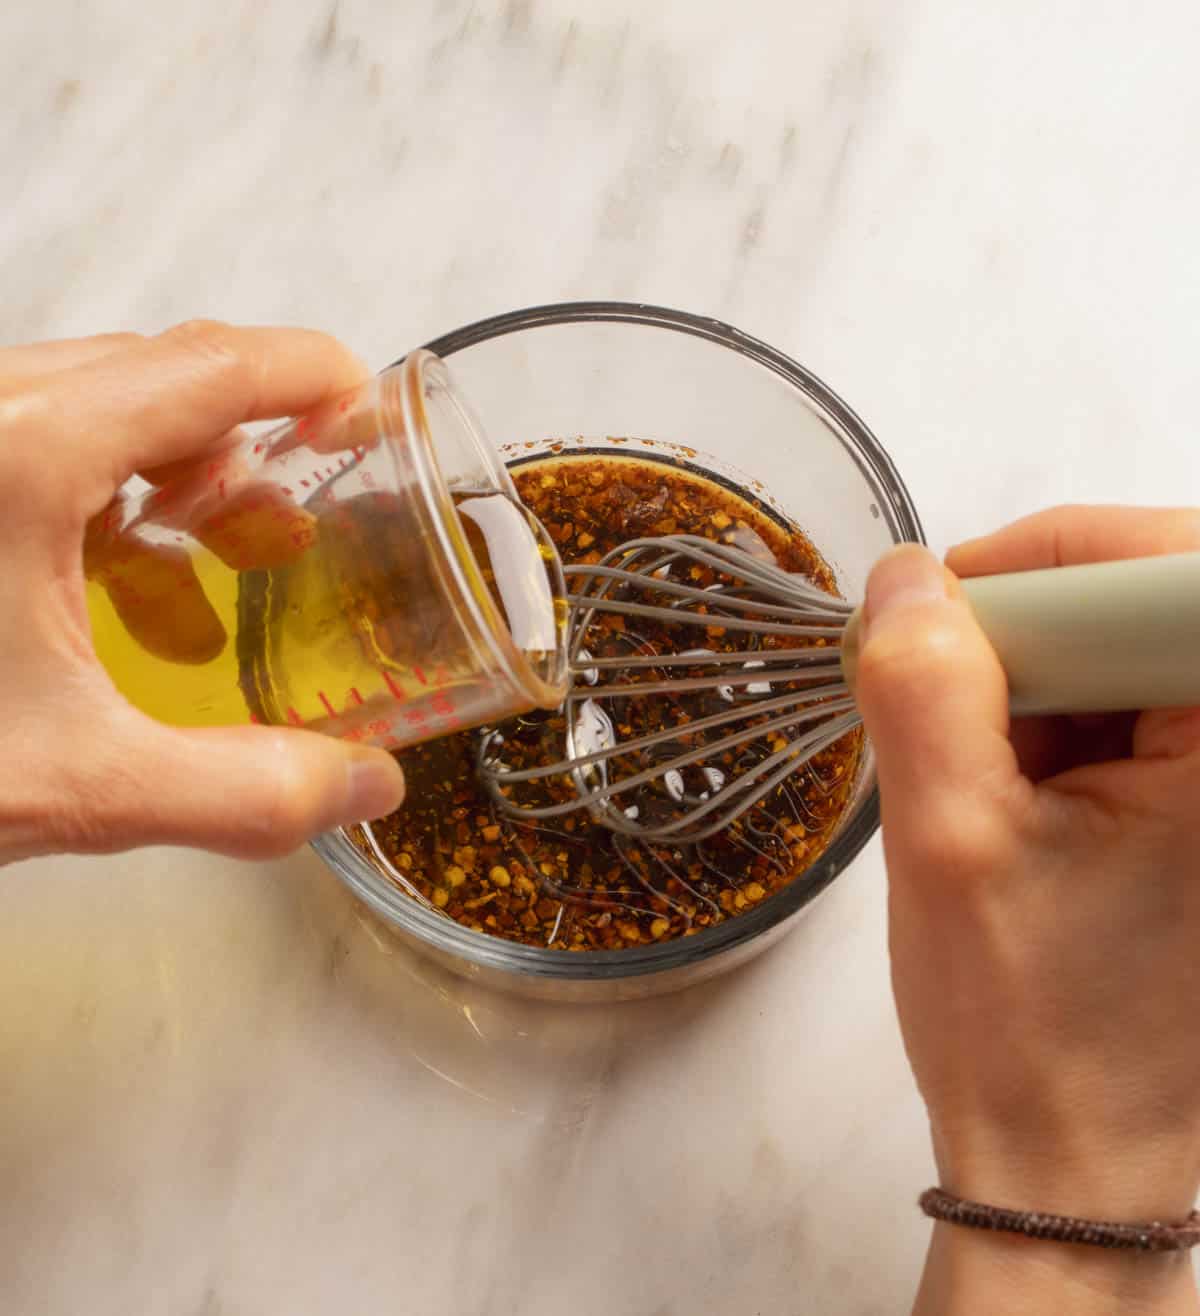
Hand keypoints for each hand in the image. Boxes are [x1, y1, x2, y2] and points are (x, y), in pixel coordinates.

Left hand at [0, 322, 404, 865]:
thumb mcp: (69, 782)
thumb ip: (239, 791)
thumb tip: (369, 789)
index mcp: (24, 453)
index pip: (210, 367)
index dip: (311, 374)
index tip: (371, 407)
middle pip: (158, 374)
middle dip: (247, 442)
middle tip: (296, 520)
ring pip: (92, 403)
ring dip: (173, 471)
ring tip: (217, 558)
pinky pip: (34, 438)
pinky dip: (102, 495)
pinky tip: (117, 591)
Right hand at [854, 506, 1199, 1312]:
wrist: (1073, 1167)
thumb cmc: (1028, 1028)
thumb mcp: (947, 843)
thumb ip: (924, 689)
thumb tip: (905, 576)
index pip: (1160, 567)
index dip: (1039, 568)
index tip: (937, 620)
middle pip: (1141, 606)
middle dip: (1025, 644)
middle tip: (946, 727)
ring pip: (1127, 656)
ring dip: (1033, 694)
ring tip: (985, 795)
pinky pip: (1134, 713)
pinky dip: (1059, 731)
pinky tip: (1020, 807)